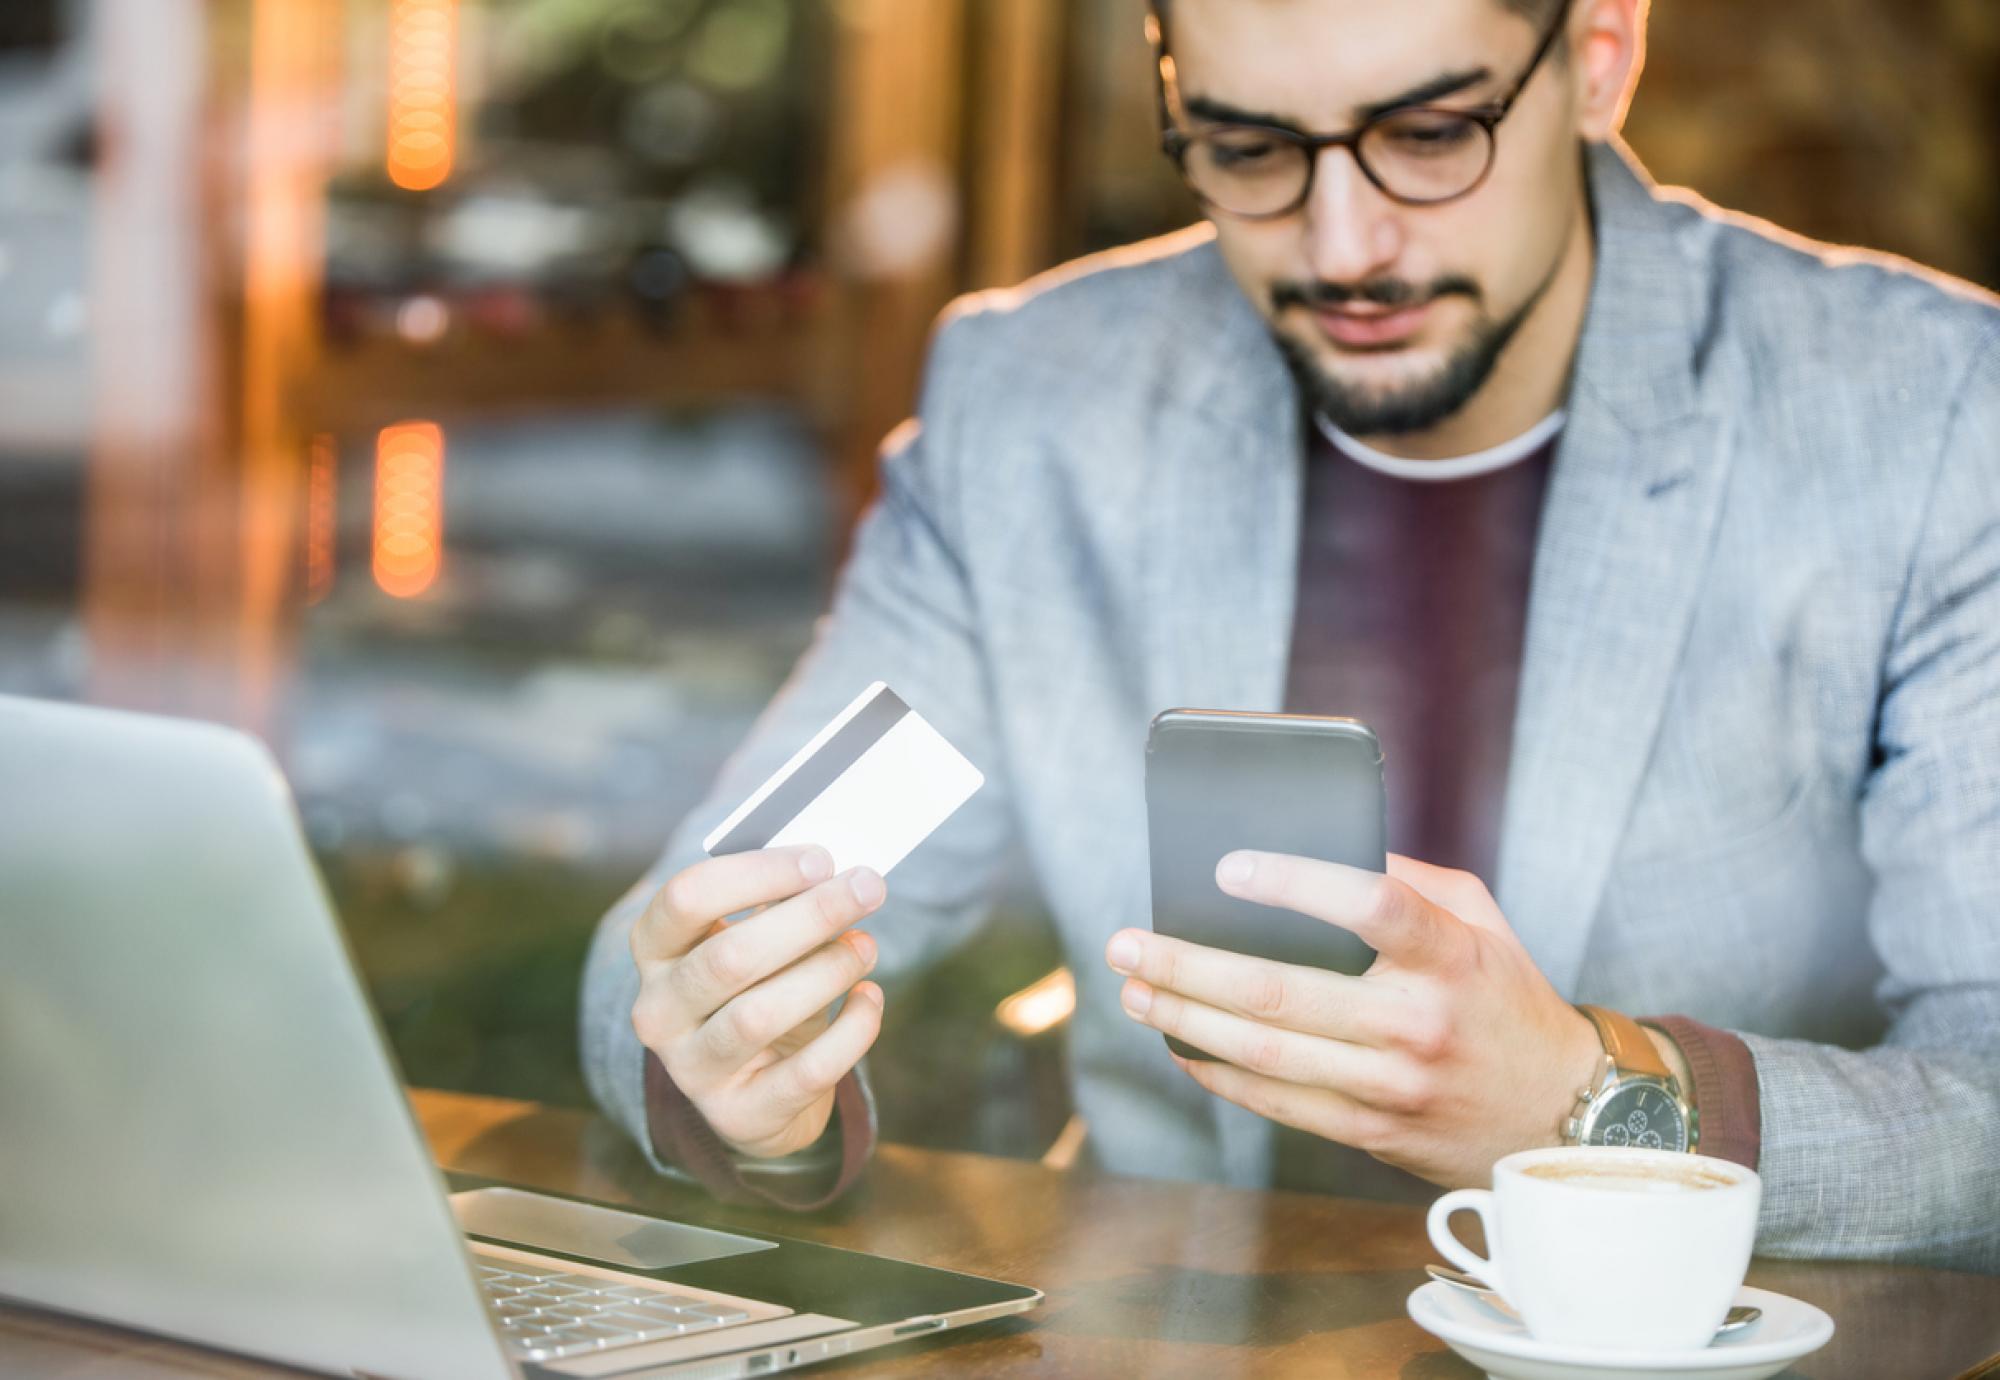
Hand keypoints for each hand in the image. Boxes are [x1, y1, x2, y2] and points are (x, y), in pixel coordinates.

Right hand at [631, 845, 885, 1158]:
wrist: (756, 1092)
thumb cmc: (761, 987)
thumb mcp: (757, 941)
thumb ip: (783, 905)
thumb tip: (841, 875)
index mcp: (654, 949)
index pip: (686, 898)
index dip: (757, 873)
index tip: (821, 860)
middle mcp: (658, 1010)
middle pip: (730, 956)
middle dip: (810, 916)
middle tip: (868, 888)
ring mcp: (691, 1068)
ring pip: (761, 1015)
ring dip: (827, 971)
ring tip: (866, 947)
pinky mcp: (739, 1114)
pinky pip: (805, 1071)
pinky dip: (851, 1031)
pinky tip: (871, 998)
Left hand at [1103, 852, 1602, 1187]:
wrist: (1559, 1117)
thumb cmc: (1505, 1000)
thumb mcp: (1481, 922)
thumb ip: (1410, 881)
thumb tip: (1323, 847)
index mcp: (1450, 957)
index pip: (1372, 905)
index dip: (1295, 883)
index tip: (1228, 867)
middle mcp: (1418, 1021)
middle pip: (1283, 992)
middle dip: (1189, 964)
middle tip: (1128, 941)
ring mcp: (1391, 1084)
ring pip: (1266, 1053)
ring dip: (1185, 1019)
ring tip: (1134, 989)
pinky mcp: (1371, 1129)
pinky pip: (1277, 1101)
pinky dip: (1219, 1072)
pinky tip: (1180, 1043)